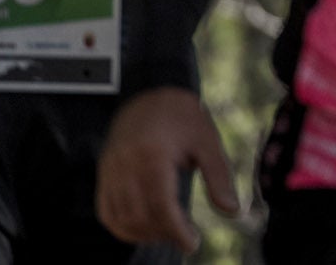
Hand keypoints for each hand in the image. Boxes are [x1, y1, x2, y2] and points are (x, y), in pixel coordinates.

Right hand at [96, 86, 239, 251]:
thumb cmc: (183, 117)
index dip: (176, 230)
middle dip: (163, 234)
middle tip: (183, 236)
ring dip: (143, 234)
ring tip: (167, 232)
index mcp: (153, 155)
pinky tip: (144, 228)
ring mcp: (110, 170)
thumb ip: (219, 177)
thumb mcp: (208, 141)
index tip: (192, 243)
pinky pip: (106, 211)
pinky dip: (122, 227)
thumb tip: (232, 210)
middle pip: (140, 216)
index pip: (161, 205)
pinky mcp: (103, 174)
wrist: (150, 92)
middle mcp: (126, 165)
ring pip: (120, 218)